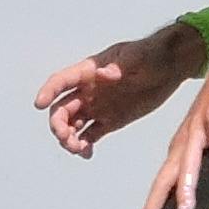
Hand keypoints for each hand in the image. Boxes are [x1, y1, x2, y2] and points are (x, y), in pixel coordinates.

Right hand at [35, 21, 206, 157]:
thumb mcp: (136, 57)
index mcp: (88, 72)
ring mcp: (97, 107)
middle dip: (58, 125)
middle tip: (67, 138)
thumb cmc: (151, 55)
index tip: (38, 104)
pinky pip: (89, 136)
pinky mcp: (109, 122)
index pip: (61, 81)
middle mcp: (87, 91)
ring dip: (68, 139)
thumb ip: (119, 66)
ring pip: (72, 126)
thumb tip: (102, 74)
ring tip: (78, 149)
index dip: (48, 91)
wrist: (170, 67)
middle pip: (62, 109)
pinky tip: (87, 153)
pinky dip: (84, 146)